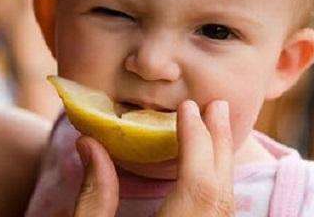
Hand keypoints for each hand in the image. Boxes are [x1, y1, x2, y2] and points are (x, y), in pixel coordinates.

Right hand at [73, 99, 234, 215]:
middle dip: (219, 147)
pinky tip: (208, 166)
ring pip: (224, 205)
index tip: (188, 108)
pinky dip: (215, 186)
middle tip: (216, 107)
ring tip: (213, 129)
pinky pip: (218, 214)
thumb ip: (92, 197)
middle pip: (219, 195)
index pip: (198, 187)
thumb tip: (89, 142)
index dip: (197, 144)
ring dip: (220, 165)